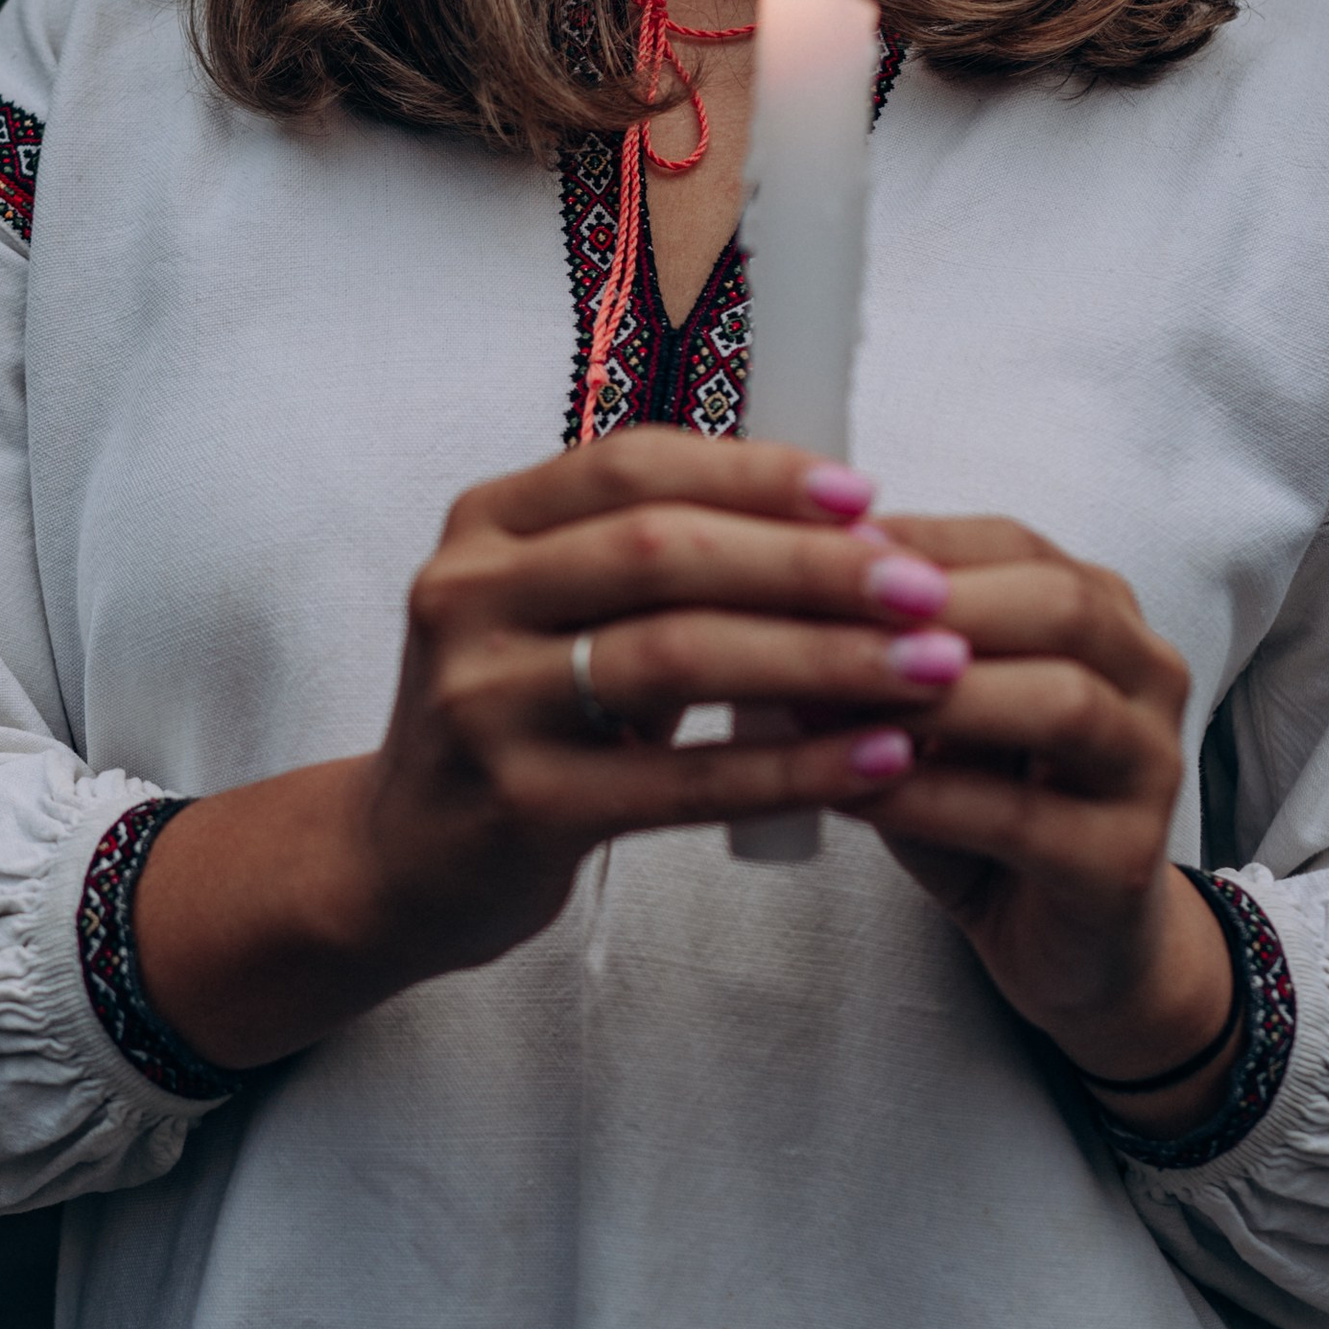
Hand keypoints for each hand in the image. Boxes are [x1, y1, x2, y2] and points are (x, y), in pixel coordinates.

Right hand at [131, 430, 970, 1067]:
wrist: (398, 862)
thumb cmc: (521, 718)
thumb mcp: (551, 609)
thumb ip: (651, 555)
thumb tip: (844, 519)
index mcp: (485, 526)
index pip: (633, 466)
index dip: (756, 474)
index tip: (865, 496)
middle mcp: (467, 597)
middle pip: (662, 551)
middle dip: (810, 564)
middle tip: (923, 588)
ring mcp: (482, 701)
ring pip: (678, 655)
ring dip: (821, 659)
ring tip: (929, 669)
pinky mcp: (519, 804)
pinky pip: (682, 780)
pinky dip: (792, 768)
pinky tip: (879, 761)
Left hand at [839, 518, 1234, 1122]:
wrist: (1069, 942)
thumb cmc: (987, 806)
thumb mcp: (926, 716)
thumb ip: (876, 657)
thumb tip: (772, 599)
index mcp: (1103, 611)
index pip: (1011, 544)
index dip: (912, 542)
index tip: (805, 542)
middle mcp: (1149, 674)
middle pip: (1059, 606)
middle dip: (937, 605)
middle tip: (825, 612)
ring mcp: (1152, 768)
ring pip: (1062, 703)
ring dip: (938, 697)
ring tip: (835, 700)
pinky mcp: (1127, 861)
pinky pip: (1023, 817)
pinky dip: (928, 797)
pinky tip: (850, 790)